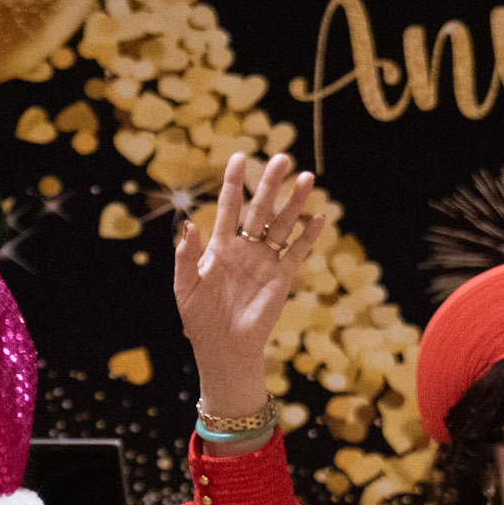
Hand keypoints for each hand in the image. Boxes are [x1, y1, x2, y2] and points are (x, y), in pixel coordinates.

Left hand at [173, 153, 323, 418]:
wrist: (222, 348)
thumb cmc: (199, 319)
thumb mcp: (185, 287)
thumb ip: (186, 256)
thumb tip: (188, 223)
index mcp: (219, 246)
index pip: (228, 206)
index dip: (233, 182)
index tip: (238, 156)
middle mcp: (245, 248)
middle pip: (260, 209)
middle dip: (270, 184)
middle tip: (282, 158)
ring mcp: (264, 261)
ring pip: (282, 225)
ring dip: (294, 203)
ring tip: (307, 177)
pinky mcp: (281, 278)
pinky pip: (296, 252)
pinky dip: (307, 236)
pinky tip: (318, 217)